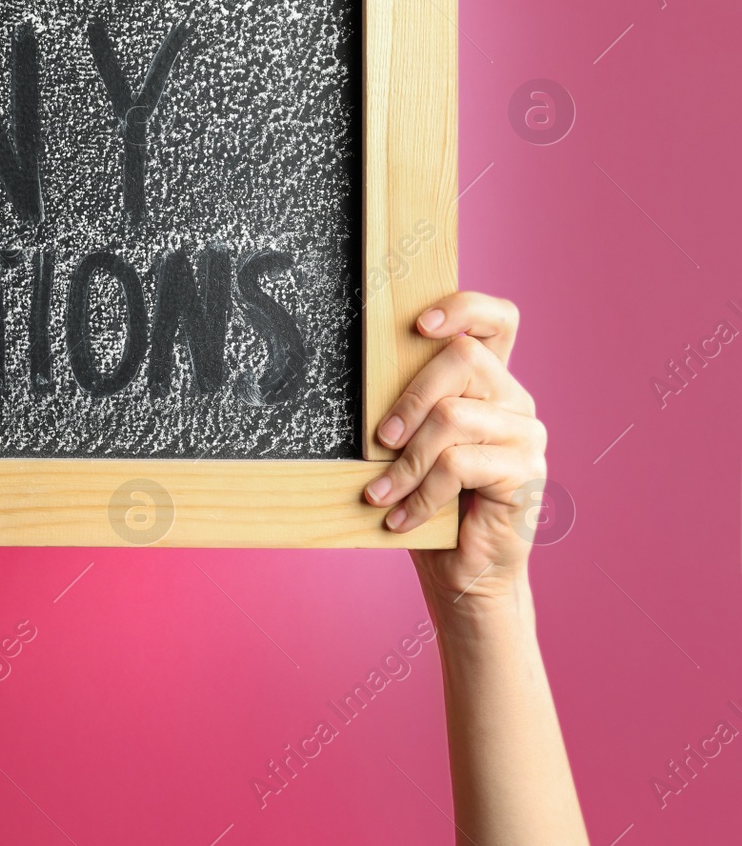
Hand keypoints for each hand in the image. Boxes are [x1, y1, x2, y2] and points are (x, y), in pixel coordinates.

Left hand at [362, 292, 546, 618]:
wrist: (464, 576)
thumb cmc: (428, 506)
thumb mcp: (409, 447)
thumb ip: (406, 408)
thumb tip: (359, 373)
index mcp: (488, 384)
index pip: (497, 320)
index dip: (463, 308)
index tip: (419, 326)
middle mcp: (514, 401)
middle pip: (463, 358)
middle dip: (408, 398)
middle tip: (378, 440)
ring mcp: (525, 435)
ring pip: (453, 416)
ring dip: (404, 462)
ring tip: (379, 495)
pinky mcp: (525, 471)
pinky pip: (458, 464)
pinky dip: (419, 493)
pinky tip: (399, 517)